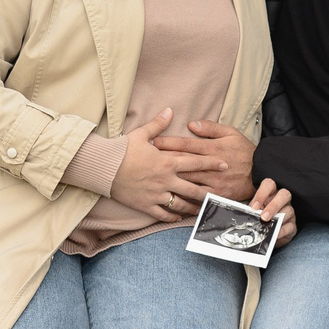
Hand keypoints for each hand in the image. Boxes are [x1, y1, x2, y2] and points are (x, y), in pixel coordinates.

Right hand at [110, 109, 227, 221]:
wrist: (104, 167)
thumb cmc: (122, 149)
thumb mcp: (141, 134)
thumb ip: (158, 124)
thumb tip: (170, 110)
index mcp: (167, 162)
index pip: (196, 162)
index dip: (212, 163)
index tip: (224, 165)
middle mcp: (166, 180)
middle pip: (194, 188)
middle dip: (209, 191)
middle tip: (220, 194)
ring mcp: (157, 194)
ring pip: (181, 204)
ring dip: (193, 207)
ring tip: (203, 209)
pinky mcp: (146, 205)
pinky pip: (163, 214)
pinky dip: (173, 216)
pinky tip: (180, 217)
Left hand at [157, 119, 257, 202]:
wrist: (262, 172)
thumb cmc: (244, 150)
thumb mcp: (231, 133)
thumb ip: (210, 128)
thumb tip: (191, 124)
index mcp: (213, 148)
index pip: (186, 144)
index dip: (168, 143)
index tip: (153, 142)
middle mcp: (211, 165)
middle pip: (182, 162)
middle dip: (162, 161)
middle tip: (144, 159)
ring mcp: (213, 181)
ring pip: (187, 180)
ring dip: (169, 179)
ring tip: (152, 178)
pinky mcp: (216, 194)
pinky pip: (197, 197)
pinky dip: (183, 197)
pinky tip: (170, 197)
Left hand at [248, 179, 297, 247]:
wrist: (270, 235)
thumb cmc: (260, 219)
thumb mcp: (254, 212)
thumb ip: (249, 209)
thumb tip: (240, 210)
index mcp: (271, 194)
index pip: (269, 184)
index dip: (262, 193)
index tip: (254, 207)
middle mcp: (282, 200)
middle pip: (284, 194)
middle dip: (274, 205)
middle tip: (263, 216)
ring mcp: (289, 212)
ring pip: (289, 210)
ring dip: (278, 217)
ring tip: (267, 225)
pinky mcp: (293, 225)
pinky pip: (290, 226)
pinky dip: (282, 230)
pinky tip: (275, 234)